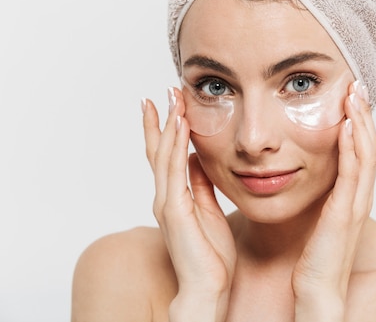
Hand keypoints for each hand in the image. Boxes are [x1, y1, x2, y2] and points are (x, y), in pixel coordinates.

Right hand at [143, 87, 235, 321]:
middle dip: (162, 119)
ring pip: (165, 155)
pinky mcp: (175, 211)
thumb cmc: (211, 255)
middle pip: (160, 150)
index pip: (167, 156)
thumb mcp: (209, 210)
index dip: (166, 130)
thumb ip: (201, 186)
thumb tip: (198, 159)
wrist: (209, 287)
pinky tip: (181, 126)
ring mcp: (168, 203)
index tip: (169, 104)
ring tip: (171, 98)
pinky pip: (175, 171)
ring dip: (169, 124)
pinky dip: (176, 146)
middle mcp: (166, 197)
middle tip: (164, 91)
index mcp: (175, 197)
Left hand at [291, 82, 375, 321]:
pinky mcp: (344, 214)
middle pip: (369, 145)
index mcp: (352, 195)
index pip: (361, 150)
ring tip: (354, 95)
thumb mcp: (318, 216)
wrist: (317, 291)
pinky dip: (351, 147)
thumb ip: (319, 194)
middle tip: (356, 84)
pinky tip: (345, 126)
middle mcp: (359, 196)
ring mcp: (355, 204)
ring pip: (366, 154)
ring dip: (361, 122)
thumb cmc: (313, 256)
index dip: (359, 121)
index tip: (350, 95)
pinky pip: (352, 174)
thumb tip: (301, 171)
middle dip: (363, 113)